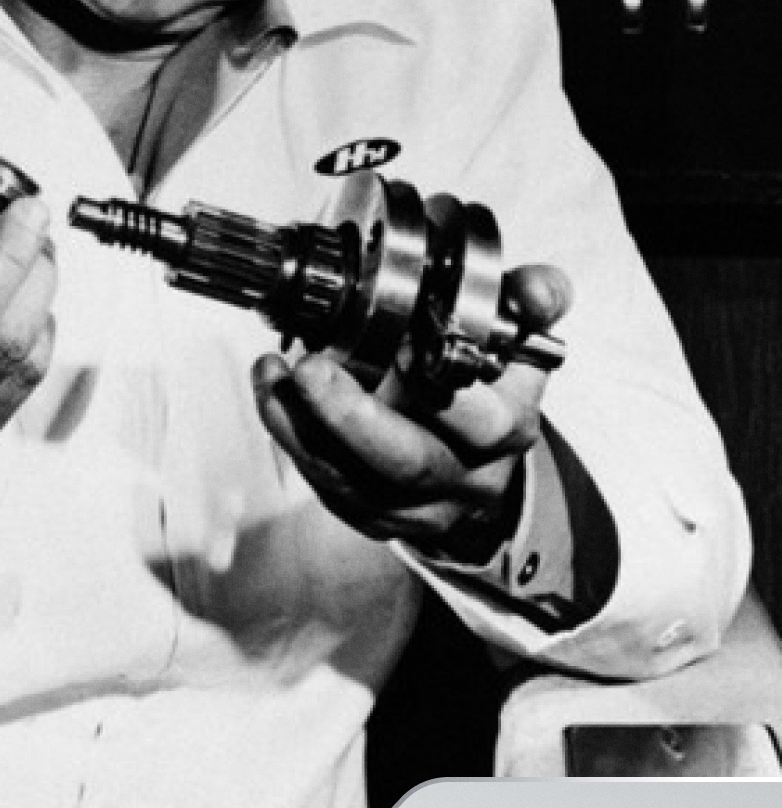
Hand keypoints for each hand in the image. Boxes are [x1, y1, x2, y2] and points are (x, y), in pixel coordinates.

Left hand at [251, 264, 570, 562]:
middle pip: (410, 463)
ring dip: (304, 427)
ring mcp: (421, 507)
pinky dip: (294, 441)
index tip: (399, 345)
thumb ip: (530, 304)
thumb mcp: (520, 342)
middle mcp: (469, 478)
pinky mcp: (378, 519)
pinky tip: (273, 397)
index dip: (440, 390)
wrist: (480, 466)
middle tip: (311, 368)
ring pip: (356, 482)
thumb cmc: (490, 388)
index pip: (483, 422)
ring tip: (273, 375)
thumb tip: (536, 288)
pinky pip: (329, 488)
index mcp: (509, 430)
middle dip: (353, 417)